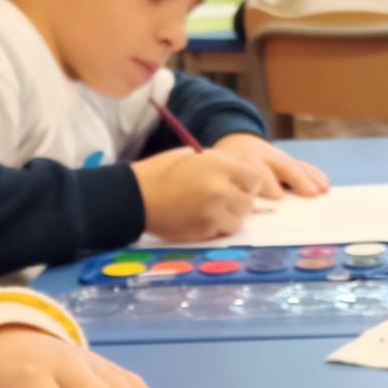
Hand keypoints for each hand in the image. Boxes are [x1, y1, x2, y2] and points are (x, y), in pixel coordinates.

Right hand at [132, 147, 264, 240]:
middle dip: (238, 200)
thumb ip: (219, 164)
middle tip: (223, 197)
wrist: (133, 197)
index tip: (237, 183)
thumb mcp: (192, 156)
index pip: (253, 178)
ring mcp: (213, 213)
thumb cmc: (159, 172)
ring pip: (238, 221)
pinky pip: (221, 232)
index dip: (246, 181)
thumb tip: (241, 173)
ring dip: (229, 217)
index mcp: (218, 166)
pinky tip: (200, 219)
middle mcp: (220, 190)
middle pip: (248, 202)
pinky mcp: (203, 232)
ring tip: (211, 210)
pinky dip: (215, 227)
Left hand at [215, 131, 330, 199]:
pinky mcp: (287, 160)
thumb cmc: (228, 172)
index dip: (266, 182)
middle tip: (305, 194)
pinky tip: (325, 185)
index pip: (254, 172)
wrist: (237, 143)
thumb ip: (231, 193)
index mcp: (240, 164)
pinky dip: (314, 175)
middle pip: (277, 167)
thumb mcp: (224, 178)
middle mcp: (260, 159)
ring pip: (292, 166)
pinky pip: (302, 166)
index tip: (277, 196)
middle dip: (293, 180)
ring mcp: (275, 158)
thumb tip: (235, 215)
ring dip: (307, 179)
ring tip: (320, 191)